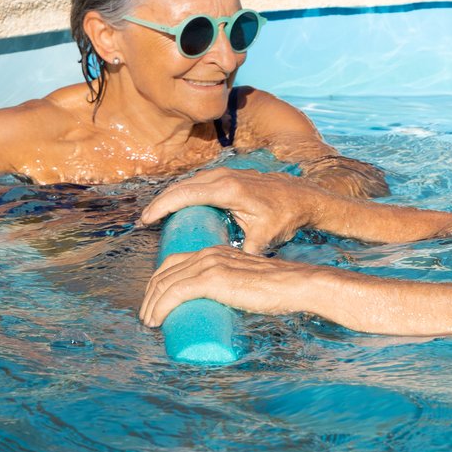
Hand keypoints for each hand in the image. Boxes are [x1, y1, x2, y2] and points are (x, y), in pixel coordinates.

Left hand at [139, 244, 315, 326]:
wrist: (294, 285)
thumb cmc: (277, 289)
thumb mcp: (247, 283)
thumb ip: (235, 289)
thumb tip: (227, 309)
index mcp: (214, 252)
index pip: (174, 262)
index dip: (158, 282)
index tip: (154, 302)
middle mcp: (208, 254)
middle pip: (164, 272)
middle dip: (150, 295)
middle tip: (148, 316)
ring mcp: (209, 265)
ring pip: (165, 283)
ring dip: (151, 305)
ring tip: (150, 323)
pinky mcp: (212, 279)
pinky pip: (174, 293)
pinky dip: (160, 307)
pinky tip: (155, 320)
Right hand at [140, 167, 324, 253]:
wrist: (306, 197)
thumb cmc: (286, 217)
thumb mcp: (264, 238)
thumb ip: (245, 255)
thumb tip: (227, 278)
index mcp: (227, 190)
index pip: (184, 195)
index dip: (162, 206)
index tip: (146, 220)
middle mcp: (223, 177)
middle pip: (182, 187)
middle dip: (161, 202)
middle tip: (145, 221)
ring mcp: (227, 173)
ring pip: (190, 183)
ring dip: (173, 196)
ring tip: (157, 216)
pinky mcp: (231, 176)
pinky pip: (201, 182)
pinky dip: (186, 192)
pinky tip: (179, 206)